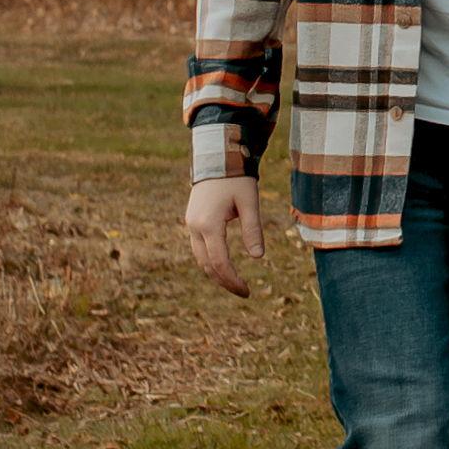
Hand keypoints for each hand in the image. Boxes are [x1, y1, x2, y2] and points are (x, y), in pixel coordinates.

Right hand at [184, 168, 257, 292]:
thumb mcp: (249, 202)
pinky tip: (224, 266)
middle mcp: (195, 227)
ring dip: (216, 273)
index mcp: (209, 224)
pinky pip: (199, 248)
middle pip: (206, 265)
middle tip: (243, 292)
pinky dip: (210, 260)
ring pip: (200, 258)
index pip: (220, 263)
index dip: (232, 280)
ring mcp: (191, 224)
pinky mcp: (192, 220)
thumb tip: (258, 257)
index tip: (247, 291)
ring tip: (235, 282)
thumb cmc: (236, 178)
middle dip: (224, 281)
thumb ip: (252, 229)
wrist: (217, 156)